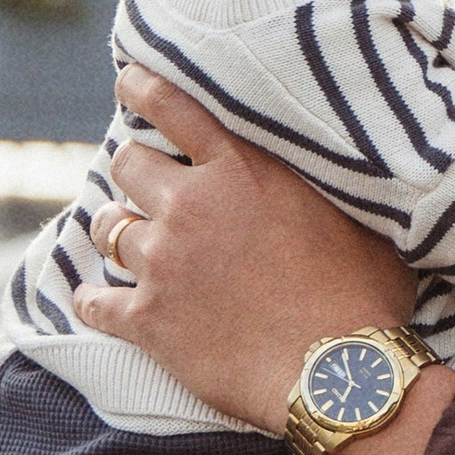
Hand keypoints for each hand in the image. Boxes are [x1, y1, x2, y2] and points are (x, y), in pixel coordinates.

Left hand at [77, 65, 416, 429]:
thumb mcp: (356, 218)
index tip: (127, 81)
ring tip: (127, 238)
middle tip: (147, 184)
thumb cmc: (361, 297)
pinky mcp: (147, 319)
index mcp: (242, 171)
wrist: (337, 374)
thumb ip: (325, 188)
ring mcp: (163, 262)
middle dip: (135, 170)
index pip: (174, 109)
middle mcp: (191, 206)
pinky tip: (93, 301)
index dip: (142, 88)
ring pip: (109, 227)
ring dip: (119, 230)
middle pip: (129, 164)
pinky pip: (96, 302)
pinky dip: (93, 300)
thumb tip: (342, 176)